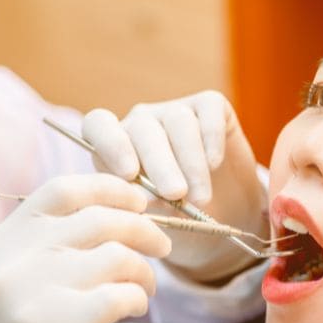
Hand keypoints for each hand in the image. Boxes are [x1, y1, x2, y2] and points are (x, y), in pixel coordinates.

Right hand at [0, 174, 170, 322]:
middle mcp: (7, 264)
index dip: (108, 188)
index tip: (138, 201)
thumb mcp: (9, 288)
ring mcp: (27, 299)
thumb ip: (43, 250)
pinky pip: (119, 295)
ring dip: (143, 270)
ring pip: (113, 256)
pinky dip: (137, 298)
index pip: (59, 191)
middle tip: (162, 248)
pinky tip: (132, 309)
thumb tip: (116, 212)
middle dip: (142, 228)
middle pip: (96, 220)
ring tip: (143, 289)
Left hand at [82, 91, 268, 282]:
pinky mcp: (210, 105)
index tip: (129, 174)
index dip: (111, 144)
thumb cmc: (178, 217)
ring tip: (200, 198)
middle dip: (160, 165)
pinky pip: (208, 111)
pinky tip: (214, 164)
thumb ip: (143, 203)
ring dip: (190, 163)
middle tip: (174, 194)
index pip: (98, 125)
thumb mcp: (154, 217)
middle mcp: (142, 123)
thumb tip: (145, 198)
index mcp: (116, 147)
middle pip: (143, 130)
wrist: (224, 216)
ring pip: (179, 122)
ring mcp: (175, 111)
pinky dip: (211, 139)